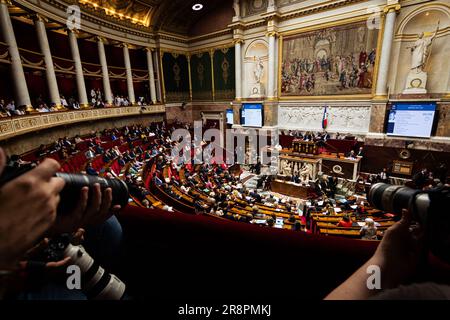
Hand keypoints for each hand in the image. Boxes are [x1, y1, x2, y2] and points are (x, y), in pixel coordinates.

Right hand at [0, 148, 64, 269]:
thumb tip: (0, 152)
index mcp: (30, 182)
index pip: (53, 164)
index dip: (48, 165)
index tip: (42, 167)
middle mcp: (45, 193)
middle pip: (59, 181)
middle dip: (50, 181)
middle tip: (36, 185)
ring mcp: (50, 208)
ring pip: (57, 196)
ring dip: (49, 196)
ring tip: (32, 201)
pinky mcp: (50, 221)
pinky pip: (54, 209)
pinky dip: (47, 209)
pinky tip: (32, 213)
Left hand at [49, 184, 120, 234]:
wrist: (38, 226)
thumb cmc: (52, 216)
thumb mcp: (68, 209)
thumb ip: (77, 203)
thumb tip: (84, 188)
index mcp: (85, 222)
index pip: (103, 218)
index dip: (111, 212)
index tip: (119, 205)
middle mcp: (83, 224)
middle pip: (102, 212)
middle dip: (107, 199)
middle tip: (108, 188)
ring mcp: (77, 223)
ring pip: (94, 210)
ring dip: (97, 196)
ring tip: (97, 185)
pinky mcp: (69, 221)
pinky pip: (80, 209)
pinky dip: (84, 198)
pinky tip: (84, 189)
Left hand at [372, 209, 424, 287]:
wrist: (389, 266)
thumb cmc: (388, 247)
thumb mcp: (394, 231)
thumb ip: (403, 221)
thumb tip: (406, 209)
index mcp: (399, 230)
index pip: (409, 222)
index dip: (415, 217)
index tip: (421, 211)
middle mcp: (406, 237)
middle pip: (417, 229)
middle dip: (421, 225)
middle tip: (426, 219)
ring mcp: (413, 246)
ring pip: (422, 236)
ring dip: (424, 233)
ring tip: (426, 227)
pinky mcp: (418, 254)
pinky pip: (424, 246)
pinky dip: (426, 242)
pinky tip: (427, 236)